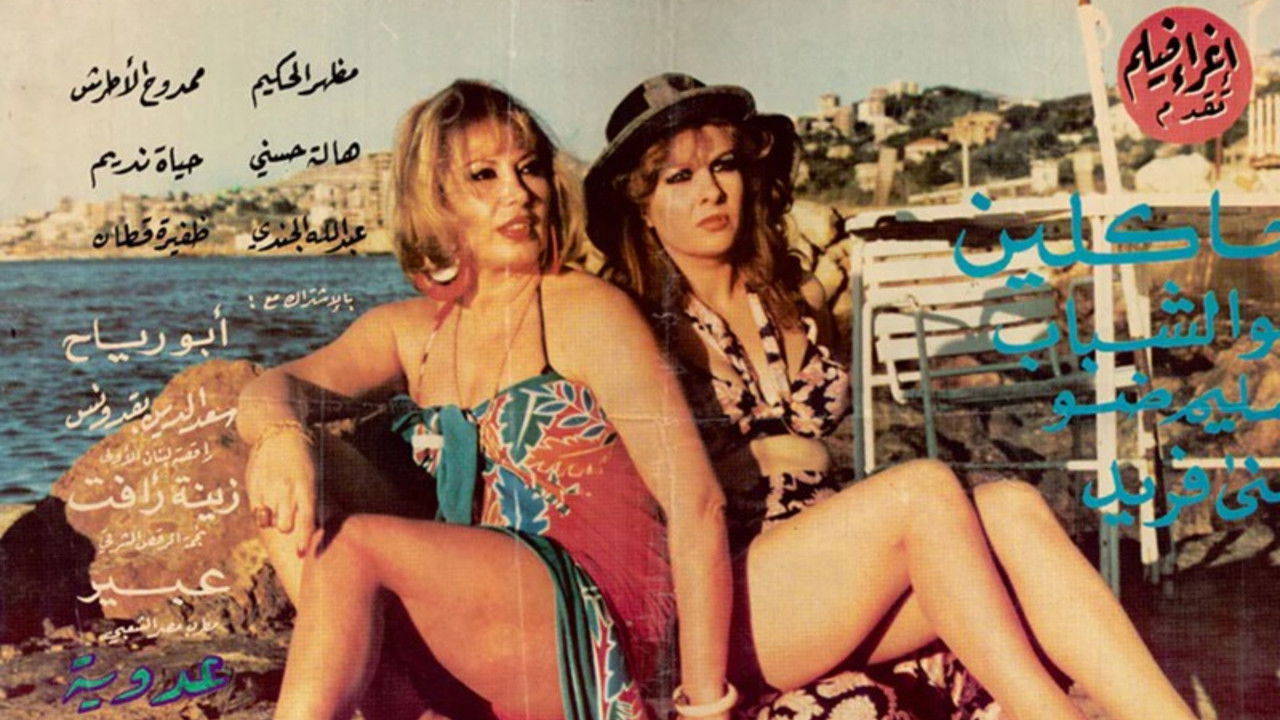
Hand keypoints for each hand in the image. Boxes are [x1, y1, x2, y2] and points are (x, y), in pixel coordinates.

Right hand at [246, 429, 317, 555]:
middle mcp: (287, 490)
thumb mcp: (314, 478)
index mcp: (306, 488)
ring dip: (274, 520)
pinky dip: (262, 513)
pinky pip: (256, 512)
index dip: (304, 540)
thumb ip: (313, 503)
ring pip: (269, 522)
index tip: (302, 554)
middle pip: (285, 527)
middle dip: (287, 527)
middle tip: (289, 516)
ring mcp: (268, 489)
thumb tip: (316, 528)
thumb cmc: (302, 461)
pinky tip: (267, 501)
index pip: (306, 521)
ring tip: (278, 504)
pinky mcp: (253, 487)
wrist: (278, 434)